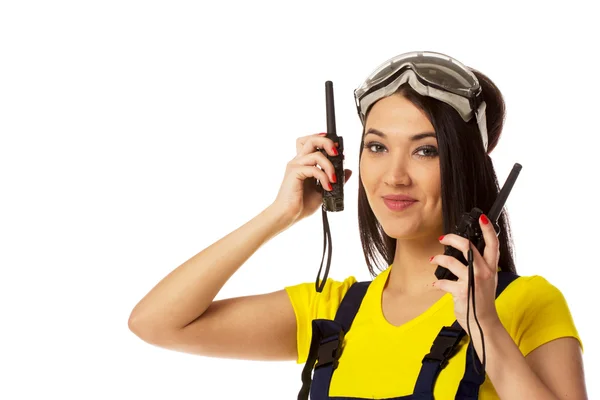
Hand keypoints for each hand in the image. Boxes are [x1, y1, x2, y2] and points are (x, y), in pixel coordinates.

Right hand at [270, 132, 351, 226]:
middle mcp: (298, 161)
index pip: (311, 142)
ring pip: (316, 154)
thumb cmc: (301, 204)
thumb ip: (333, 178)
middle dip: (327, 142)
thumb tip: (348, 171)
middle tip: (338, 153)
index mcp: (303, 163)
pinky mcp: (294, 173)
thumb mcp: (323, 190)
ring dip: (329, 165)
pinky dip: (324, 177)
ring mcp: (295, 166)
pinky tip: (327, 187)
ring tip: (334, 179)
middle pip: (311, 140)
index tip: (338, 150)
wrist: (288, 216)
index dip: (324, 140)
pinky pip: (314, 169)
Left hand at [430, 214, 500, 331]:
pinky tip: (437, 283)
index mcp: (491, 266)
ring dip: (439, 260)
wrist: (483, 321)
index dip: (488, 229)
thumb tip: (464, 248)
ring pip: (452, 262)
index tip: (482, 218)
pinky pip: (444, 282)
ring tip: (434, 261)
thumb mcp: (487, 278)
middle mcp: (484, 272)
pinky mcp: (462, 292)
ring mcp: (473, 282)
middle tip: (442, 238)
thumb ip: (479, 263)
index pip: (493, 243)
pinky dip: (438, 282)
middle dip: (452, 239)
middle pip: (468, 247)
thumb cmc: (482, 298)